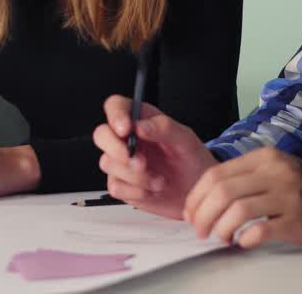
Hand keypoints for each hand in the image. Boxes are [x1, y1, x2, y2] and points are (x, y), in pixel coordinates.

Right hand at [93, 96, 216, 219]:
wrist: (199, 195)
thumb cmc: (194, 163)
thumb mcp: (186, 140)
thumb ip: (164, 128)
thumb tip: (140, 126)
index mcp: (141, 120)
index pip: (116, 106)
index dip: (115, 114)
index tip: (126, 129)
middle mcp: (128, 139)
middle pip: (101, 134)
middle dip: (117, 150)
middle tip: (141, 162)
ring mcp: (122, 163)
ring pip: (108, 163)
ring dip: (135, 176)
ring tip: (159, 180)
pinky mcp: (123, 185)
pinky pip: (116, 187)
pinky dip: (135, 191)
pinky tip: (152, 189)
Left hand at [183, 147, 301, 247]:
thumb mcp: (274, 170)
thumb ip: (244, 178)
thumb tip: (203, 200)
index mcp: (264, 158)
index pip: (216, 174)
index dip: (196, 197)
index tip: (190, 213)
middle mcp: (275, 173)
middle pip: (222, 191)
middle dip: (202, 214)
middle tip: (198, 230)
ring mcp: (288, 196)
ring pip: (238, 210)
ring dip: (220, 228)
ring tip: (220, 237)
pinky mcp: (298, 220)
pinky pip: (262, 230)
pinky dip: (245, 238)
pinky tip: (243, 241)